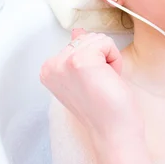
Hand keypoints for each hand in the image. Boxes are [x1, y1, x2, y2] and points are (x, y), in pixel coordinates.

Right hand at [40, 28, 142, 143]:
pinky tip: (109, 79)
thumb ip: (77, 53)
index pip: (77, 43)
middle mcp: (52, 65)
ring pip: (97, 39)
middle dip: (100, 58)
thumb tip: (77, 32)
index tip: (90, 85)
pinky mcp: (81, 60)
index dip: (92, 61)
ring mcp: (65, 62)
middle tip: (99, 84)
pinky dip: (115, 60)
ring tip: (103, 82)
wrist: (113, 131)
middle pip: (86, 37)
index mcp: (49, 69)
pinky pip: (107, 43)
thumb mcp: (85, 77)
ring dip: (108, 59)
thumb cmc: (104, 110)